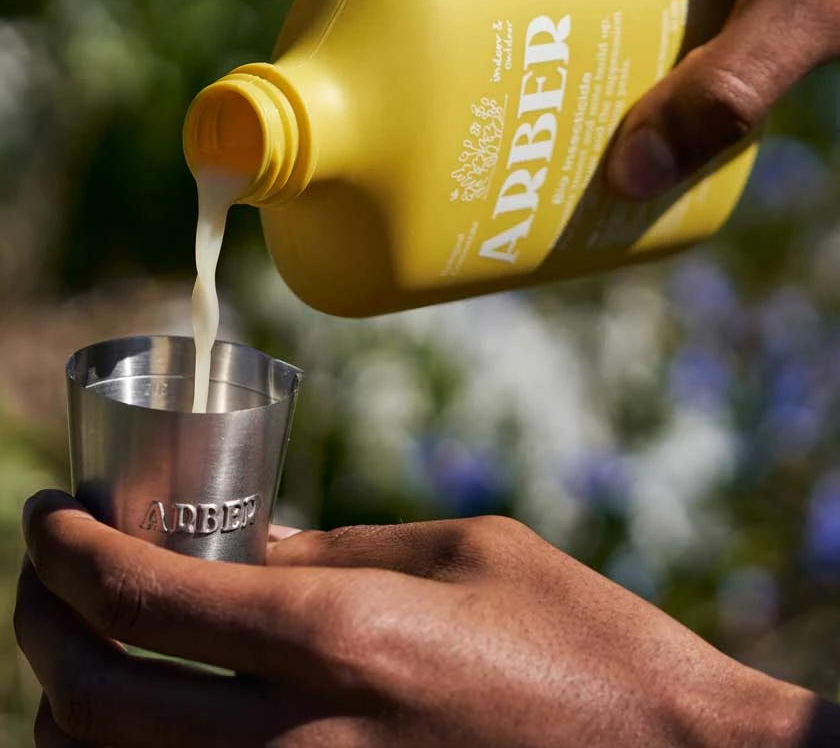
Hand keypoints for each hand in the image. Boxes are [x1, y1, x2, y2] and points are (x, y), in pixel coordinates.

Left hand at [15, 490, 829, 746]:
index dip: (70, 552)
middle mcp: (302, 741)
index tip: (47, 516)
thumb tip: (251, 542)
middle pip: (96, 699)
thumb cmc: (584, 645)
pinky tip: (149, 718)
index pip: (146, 599)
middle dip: (41, 623)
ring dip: (68, 707)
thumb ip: (348, 548)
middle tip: (42, 572)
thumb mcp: (470, 555)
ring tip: (81, 642)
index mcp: (344, 637)